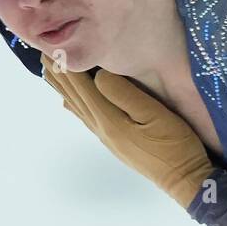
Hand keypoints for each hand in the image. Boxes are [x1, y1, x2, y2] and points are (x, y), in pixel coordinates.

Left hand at [41, 53, 214, 206]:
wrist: (184, 178)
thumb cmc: (174, 145)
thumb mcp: (155, 115)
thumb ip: (125, 95)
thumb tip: (98, 76)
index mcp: (109, 120)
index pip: (82, 87)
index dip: (66, 66)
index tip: (51, 47)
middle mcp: (101, 128)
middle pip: (75, 97)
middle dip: (60, 74)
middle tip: (42, 52)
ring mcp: (107, 137)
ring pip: (78, 108)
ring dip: (64, 88)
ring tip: (50, 72)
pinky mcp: (115, 141)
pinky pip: (86, 117)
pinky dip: (74, 104)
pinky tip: (70, 102)